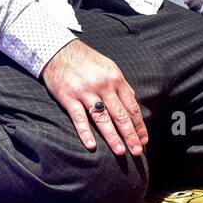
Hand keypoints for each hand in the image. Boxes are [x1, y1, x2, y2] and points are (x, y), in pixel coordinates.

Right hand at [41, 39, 148, 155]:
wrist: (58, 50)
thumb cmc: (87, 61)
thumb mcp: (109, 68)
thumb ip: (121, 86)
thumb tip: (134, 101)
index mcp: (116, 79)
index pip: (132, 107)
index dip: (139, 125)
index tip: (144, 140)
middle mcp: (103, 86)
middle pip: (120, 115)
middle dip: (130, 135)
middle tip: (137, 151)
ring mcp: (85, 92)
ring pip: (102, 118)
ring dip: (112, 137)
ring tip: (120, 151)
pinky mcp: (68, 97)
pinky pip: (79, 117)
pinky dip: (85, 132)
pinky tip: (92, 145)